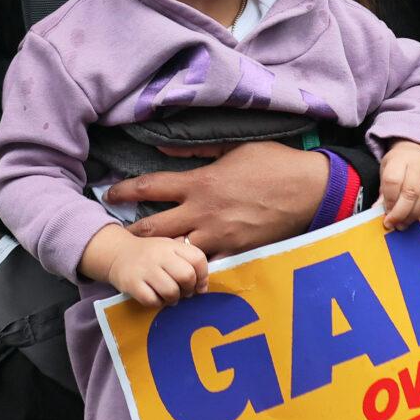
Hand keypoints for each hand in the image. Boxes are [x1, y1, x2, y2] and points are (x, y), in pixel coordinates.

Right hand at [81, 224, 209, 307]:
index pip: (198, 259)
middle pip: (186, 276)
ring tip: (169, 296)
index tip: (198, 285)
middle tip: (183, 292)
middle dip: (188, 289)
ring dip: (173, 299)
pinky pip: (153, 301)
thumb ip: (187, 263)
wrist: (117, 253)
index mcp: (172, 245)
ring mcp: (145, 269)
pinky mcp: (132, 284)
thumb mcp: (169, 250)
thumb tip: (202, 288)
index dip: (203, 276)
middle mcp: (159, 255)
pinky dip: (157, 303)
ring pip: (171, 291)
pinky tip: (155, 297)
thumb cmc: (150, 255)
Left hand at [111, 140, 327, 258]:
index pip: (150, 187)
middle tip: (121, 236)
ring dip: (160, 255)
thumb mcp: (234, 147)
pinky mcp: (236, 253)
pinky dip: (193, 269)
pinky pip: (207, 267)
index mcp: (200, 184)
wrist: (309, 190)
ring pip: (176, 253)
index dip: (124, 191)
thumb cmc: (273, 163)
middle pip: (153, 229)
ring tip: (148, 257)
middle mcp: (203, 213)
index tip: (110, 194)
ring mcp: (219, 237)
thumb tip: (163, 147)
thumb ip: (196, 149)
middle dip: (133, 234)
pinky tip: (183, 271)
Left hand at [376, 141, 419, 229]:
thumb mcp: (386, 171)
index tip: (386, 214)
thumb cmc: (400, 164)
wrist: (418, 150)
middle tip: (395, 224)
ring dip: (415, 215)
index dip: (389, 201)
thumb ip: (383, 192)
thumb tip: (377, 211)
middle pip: (410, 192)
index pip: (393, 181)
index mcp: (400, 160)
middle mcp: (418, 164)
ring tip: (406, 223)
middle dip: (401, 213)